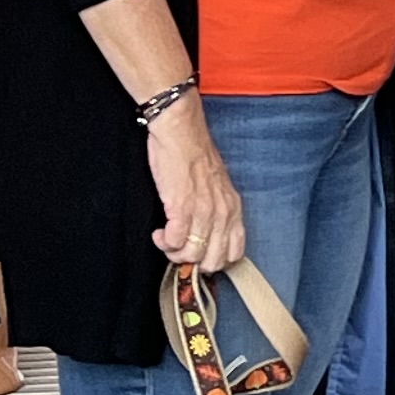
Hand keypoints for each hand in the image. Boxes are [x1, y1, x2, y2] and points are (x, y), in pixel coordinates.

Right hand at [145, 101, 246, 274]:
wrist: (180, 131)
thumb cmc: (194, 155)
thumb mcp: (217, 186)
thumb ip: (217, 210)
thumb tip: (208, 235)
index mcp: (234, 209)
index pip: (235, 253)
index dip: (215, 260)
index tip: (200, 254)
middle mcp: (223, 213)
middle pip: (214, 261)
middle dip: (193, 262)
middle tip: (179, 249)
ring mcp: (203, 211)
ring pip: (192, 255)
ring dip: (174, 253)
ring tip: (166, 239)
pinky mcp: (181, 207)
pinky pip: (174, 241)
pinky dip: (164, 242)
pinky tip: (159, 232)